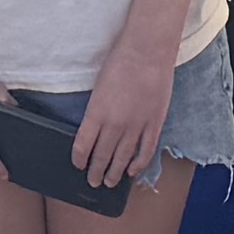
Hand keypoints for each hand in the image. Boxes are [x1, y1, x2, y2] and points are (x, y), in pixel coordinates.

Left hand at [71, 26, 179, 192]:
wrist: (147, 51)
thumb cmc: (120, 61)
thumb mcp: (98, 87)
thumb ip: (96, 110)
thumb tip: (94, 127)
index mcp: (96, 113)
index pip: (82, 146)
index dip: (79, 159)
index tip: (78, 165)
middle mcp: (114, 124)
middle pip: (102, 156)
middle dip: (95, 172)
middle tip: (93, 182)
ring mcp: (136, 126)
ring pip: (123, 158)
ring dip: (115, 173)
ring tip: (109, 183)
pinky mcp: (155, 124)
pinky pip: (145, 151)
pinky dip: (139, 164)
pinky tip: (133, 171)